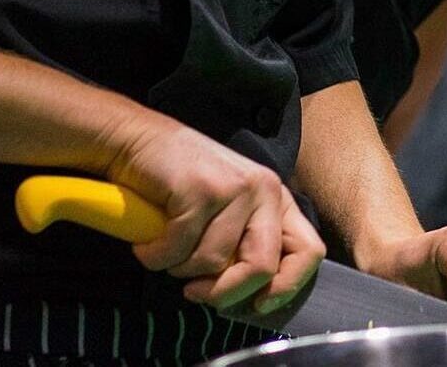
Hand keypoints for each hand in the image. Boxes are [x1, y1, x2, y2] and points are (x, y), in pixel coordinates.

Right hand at [103, 118, 324, 313]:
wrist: (138, 141)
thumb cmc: (180, 185)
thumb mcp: (226, 213)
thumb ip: (245, 245)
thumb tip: (252, 299)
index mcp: (276, 200)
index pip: (309, 252)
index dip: (286, 288)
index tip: (257, 305)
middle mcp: (264, 190)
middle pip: (263, 267)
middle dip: (225, 292)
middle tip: (195, 291)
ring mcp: (233, 188)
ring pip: (214, 263)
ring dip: (179, 268)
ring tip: (166, 246)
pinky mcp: (200, 190)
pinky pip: (178, 250)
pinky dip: (155, 254)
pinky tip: (148, 238)